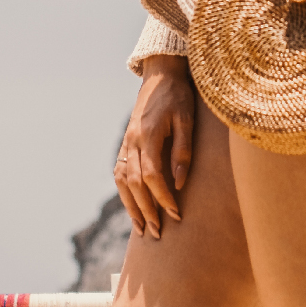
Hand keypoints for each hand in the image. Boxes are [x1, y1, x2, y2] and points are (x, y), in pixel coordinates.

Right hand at [115, 54, 195, 238]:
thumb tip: (179, 183)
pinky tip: (132, 206)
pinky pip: (119, 171)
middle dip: (146, 210)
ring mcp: (126, 142)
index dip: (163, 198)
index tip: (176, 214)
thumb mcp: (187, 119)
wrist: (161, 73)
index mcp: (147, 135)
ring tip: (141, 228)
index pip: (151, 176)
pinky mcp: (126, 142)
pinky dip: (124, 192)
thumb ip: (183, 151)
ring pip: (122, 181)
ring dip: (131, 206)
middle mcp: (132, 141)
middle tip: (158, 233)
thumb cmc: (178, 95)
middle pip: (134, 184)